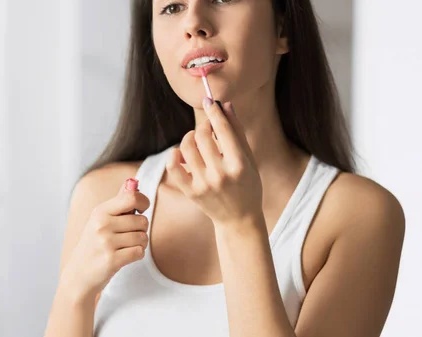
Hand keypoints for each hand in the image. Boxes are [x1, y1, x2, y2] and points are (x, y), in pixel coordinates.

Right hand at [62, 179, 150, 300]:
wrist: (78, 276)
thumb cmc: (93, 245)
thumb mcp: (100, 220)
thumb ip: (118, 202)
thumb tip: (133, 182)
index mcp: (100, 212)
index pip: (131, 197)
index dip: (143, 202)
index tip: (141, 210)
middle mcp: (102, 225)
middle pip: (142, 221)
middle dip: (141, 230)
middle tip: (128, 236)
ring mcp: (106, 243)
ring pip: (143, 238)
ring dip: (139, 244)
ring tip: (125, 247)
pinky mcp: (112, 260)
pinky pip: (139, 252)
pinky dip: (137, 255)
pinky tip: (125, 257)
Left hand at [166, 98, 262, 225]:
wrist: (239, 219)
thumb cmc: (247, 185)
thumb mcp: (248, 159)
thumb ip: (237, 131)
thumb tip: (225, 105)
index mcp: (239, 164)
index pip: (223, 130)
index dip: (214, 112)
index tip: (208, 101)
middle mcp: (221, 174)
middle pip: (202, 136)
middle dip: (203, 126)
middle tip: (207, 127)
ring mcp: (204, 184)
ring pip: (186, 147)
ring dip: (190, 137)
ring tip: (196, 140)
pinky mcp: (191, 192)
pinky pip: (173, 166)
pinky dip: (174, 154)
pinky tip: (181, 152)